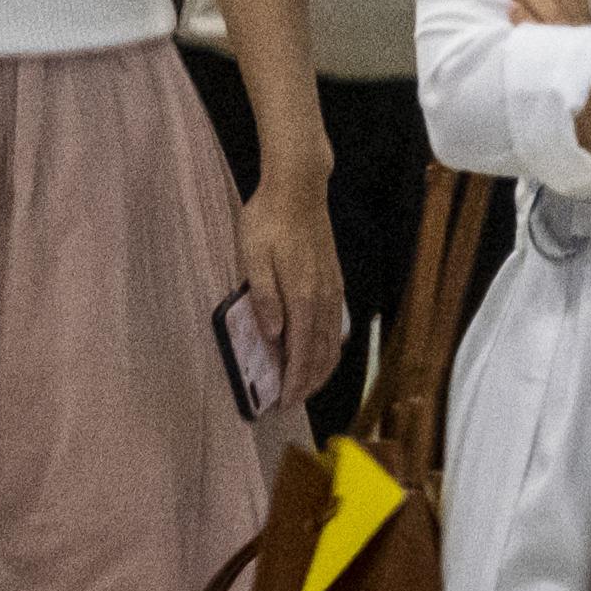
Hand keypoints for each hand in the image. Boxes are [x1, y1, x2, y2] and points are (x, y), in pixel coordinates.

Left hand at [235, 173, 345, 413]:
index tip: (284, 403)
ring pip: (334, 339)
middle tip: (292, 402)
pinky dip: (331, 346)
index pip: (302, 351)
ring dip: (322, 367)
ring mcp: (332, 287)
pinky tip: (324, 350)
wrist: (299, 187)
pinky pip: (337, 323)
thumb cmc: (268, 220)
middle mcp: (323, 297)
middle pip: (322, 351)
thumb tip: (272, 336)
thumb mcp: (253, 257)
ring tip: (308, 385)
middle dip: (309, 381)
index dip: (295, 380)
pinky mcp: (334, 278)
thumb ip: (264, 298)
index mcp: (302, 296)